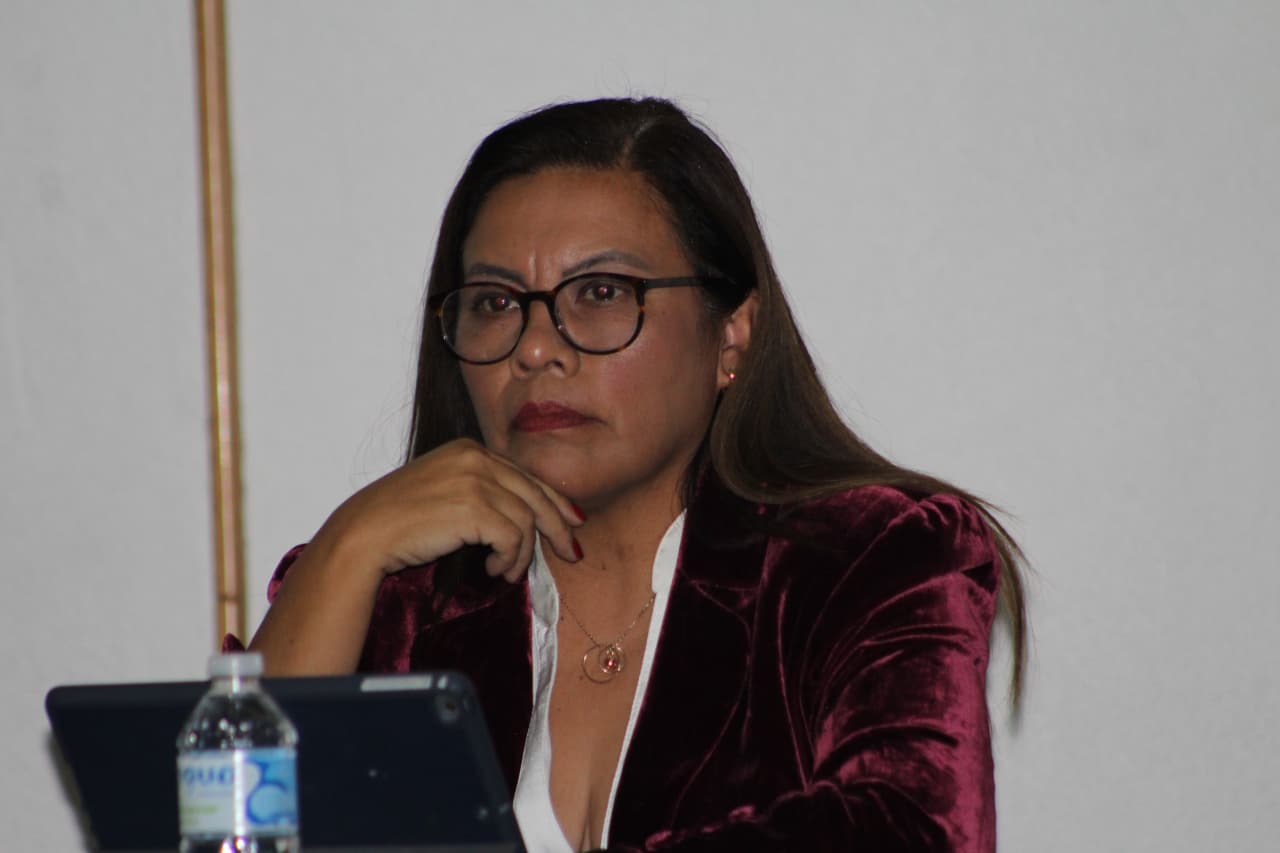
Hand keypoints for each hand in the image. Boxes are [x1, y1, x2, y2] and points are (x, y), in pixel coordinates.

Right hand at [321, 438, 584, 582]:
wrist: (364, 533)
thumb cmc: (400, 522)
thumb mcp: (445, 492)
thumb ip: (481, 492)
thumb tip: (524, 516)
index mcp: (469, 450)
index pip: (524, 475)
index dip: (553, 501)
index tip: (571, 522)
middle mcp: (475, 457)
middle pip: (535, 493)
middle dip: (558, 526)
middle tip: (572, 552)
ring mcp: (475, 479)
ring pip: (526, 520)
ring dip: (522, 554)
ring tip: (507, 572)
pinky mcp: (474, 507)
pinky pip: (513, 537)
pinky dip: (510, 559)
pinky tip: (495, 570)